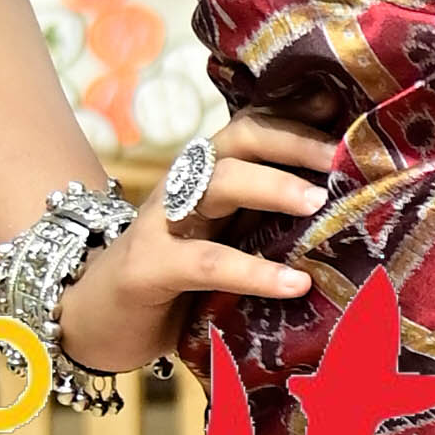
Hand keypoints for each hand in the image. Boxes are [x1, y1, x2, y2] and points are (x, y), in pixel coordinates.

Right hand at [50, 121, 343, 378]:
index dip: (295, 116)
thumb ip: (267, 223)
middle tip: (341, 159)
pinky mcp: (148, 269)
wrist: (90, 321)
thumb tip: (342, 215)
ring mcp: (161, 224)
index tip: (345, 113)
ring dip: (271, 186)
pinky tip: (294, 284)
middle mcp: (185, 187)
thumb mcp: (223, 243)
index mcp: (206, 177)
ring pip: (218, 183)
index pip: (251, 127)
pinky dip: (252, 271)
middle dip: (292, 141)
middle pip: (238, 140)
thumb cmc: (172, 284)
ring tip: (317, 203)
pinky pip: (205, 262)